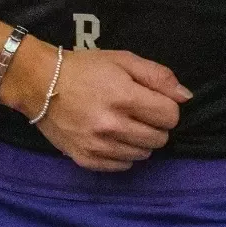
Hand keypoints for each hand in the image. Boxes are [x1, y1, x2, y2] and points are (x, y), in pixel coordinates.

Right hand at [7, 43, 191, 171]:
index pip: (170, 116)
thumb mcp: (123, 60)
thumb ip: (158, 77)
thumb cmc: (85, 68)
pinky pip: (121, 166)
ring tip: (124, 124)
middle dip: (156, 125)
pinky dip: (123, 154)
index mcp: (124, 96)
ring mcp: (98, 146)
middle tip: (139, 112)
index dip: (167, 108)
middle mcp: (112, 125)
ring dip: (140, 140)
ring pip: (142, 155)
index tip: (154, 101)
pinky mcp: (85, 159)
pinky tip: (112, 138)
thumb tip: (186, 97)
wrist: (39, 84)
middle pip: (159, 139)